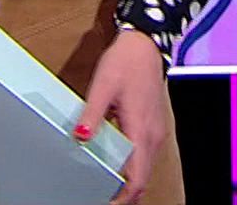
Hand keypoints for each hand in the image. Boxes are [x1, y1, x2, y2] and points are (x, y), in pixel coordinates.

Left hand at [75, 29, 169, 204]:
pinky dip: (135, 169)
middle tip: (104, 199)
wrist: (145, 46)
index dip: (124, 197)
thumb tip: (81, 137)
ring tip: (107, 188)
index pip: (137, 177)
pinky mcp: (153, 127)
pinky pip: (146, 157)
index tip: (109, 203)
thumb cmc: (126, 63)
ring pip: (146, 169)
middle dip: (126, 195)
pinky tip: (118, 167)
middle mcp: (152, 135)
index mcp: (140, 130)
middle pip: (143, 179)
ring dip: (130, 183)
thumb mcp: (103, 87)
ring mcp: (155, 132)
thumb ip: (92, 114)